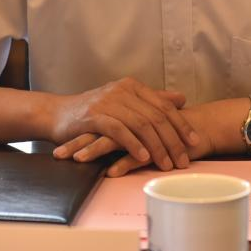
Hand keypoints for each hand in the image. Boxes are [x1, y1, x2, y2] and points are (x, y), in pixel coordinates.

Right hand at [46, 78, 199, 172]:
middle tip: (183, 160)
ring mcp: (108, 102)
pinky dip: (133, 145)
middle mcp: (122, 91)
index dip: (182, 124)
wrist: (56, 114)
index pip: (164, 105)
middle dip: (172, 140)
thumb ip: (152, 100)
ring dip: (157, 147)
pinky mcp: (94, 116)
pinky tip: (143, 158)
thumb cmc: (93, 113)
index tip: (195, 142)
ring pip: (141, 124)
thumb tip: (181, 98)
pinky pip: (119, 131)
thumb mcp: (124, 103)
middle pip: (156, 116)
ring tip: (166, 164)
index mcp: (132, 87)